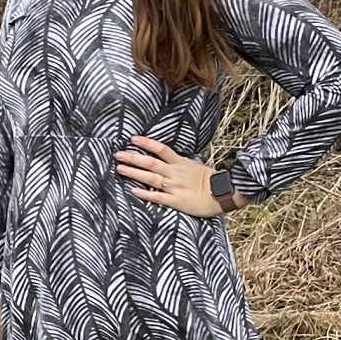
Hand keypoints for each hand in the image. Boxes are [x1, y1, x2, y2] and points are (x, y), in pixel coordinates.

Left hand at [114, 134, 236, 216]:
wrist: (223, 193)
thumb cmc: (212, 180)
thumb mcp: (196, 167)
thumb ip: (182, 164)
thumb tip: (170, 160)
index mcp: (181, 163)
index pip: (161, 149)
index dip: (146, 143)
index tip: (132, 139)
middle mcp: (175, 173)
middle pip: (150, 163)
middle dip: (133, 158)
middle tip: (117, 155)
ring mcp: (174, 186)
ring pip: (150, 178)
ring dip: (134, 173)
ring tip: (120, 169)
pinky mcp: (175, 200)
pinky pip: (157, 196)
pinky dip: (145, 193)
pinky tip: (133, 191)